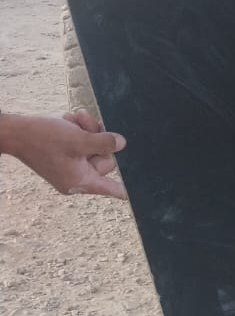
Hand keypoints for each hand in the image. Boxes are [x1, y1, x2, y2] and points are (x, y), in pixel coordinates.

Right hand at [0, 110, 126, 198]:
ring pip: (92, 149)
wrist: (13, 131)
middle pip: (104, 160)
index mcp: (81, 181)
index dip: (126, 190)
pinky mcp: (63, 158)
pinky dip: (77, 132)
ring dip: (86, 130)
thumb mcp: (78, 139)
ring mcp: (69, 168)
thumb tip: (122, 144)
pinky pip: (79, 146)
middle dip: (97, 139)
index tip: (139, 197)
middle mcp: (76, 178)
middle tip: (86, 123)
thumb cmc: (43, 138)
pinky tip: (69, 121)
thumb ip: (103, 143)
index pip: (111, 189)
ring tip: (74, 119)